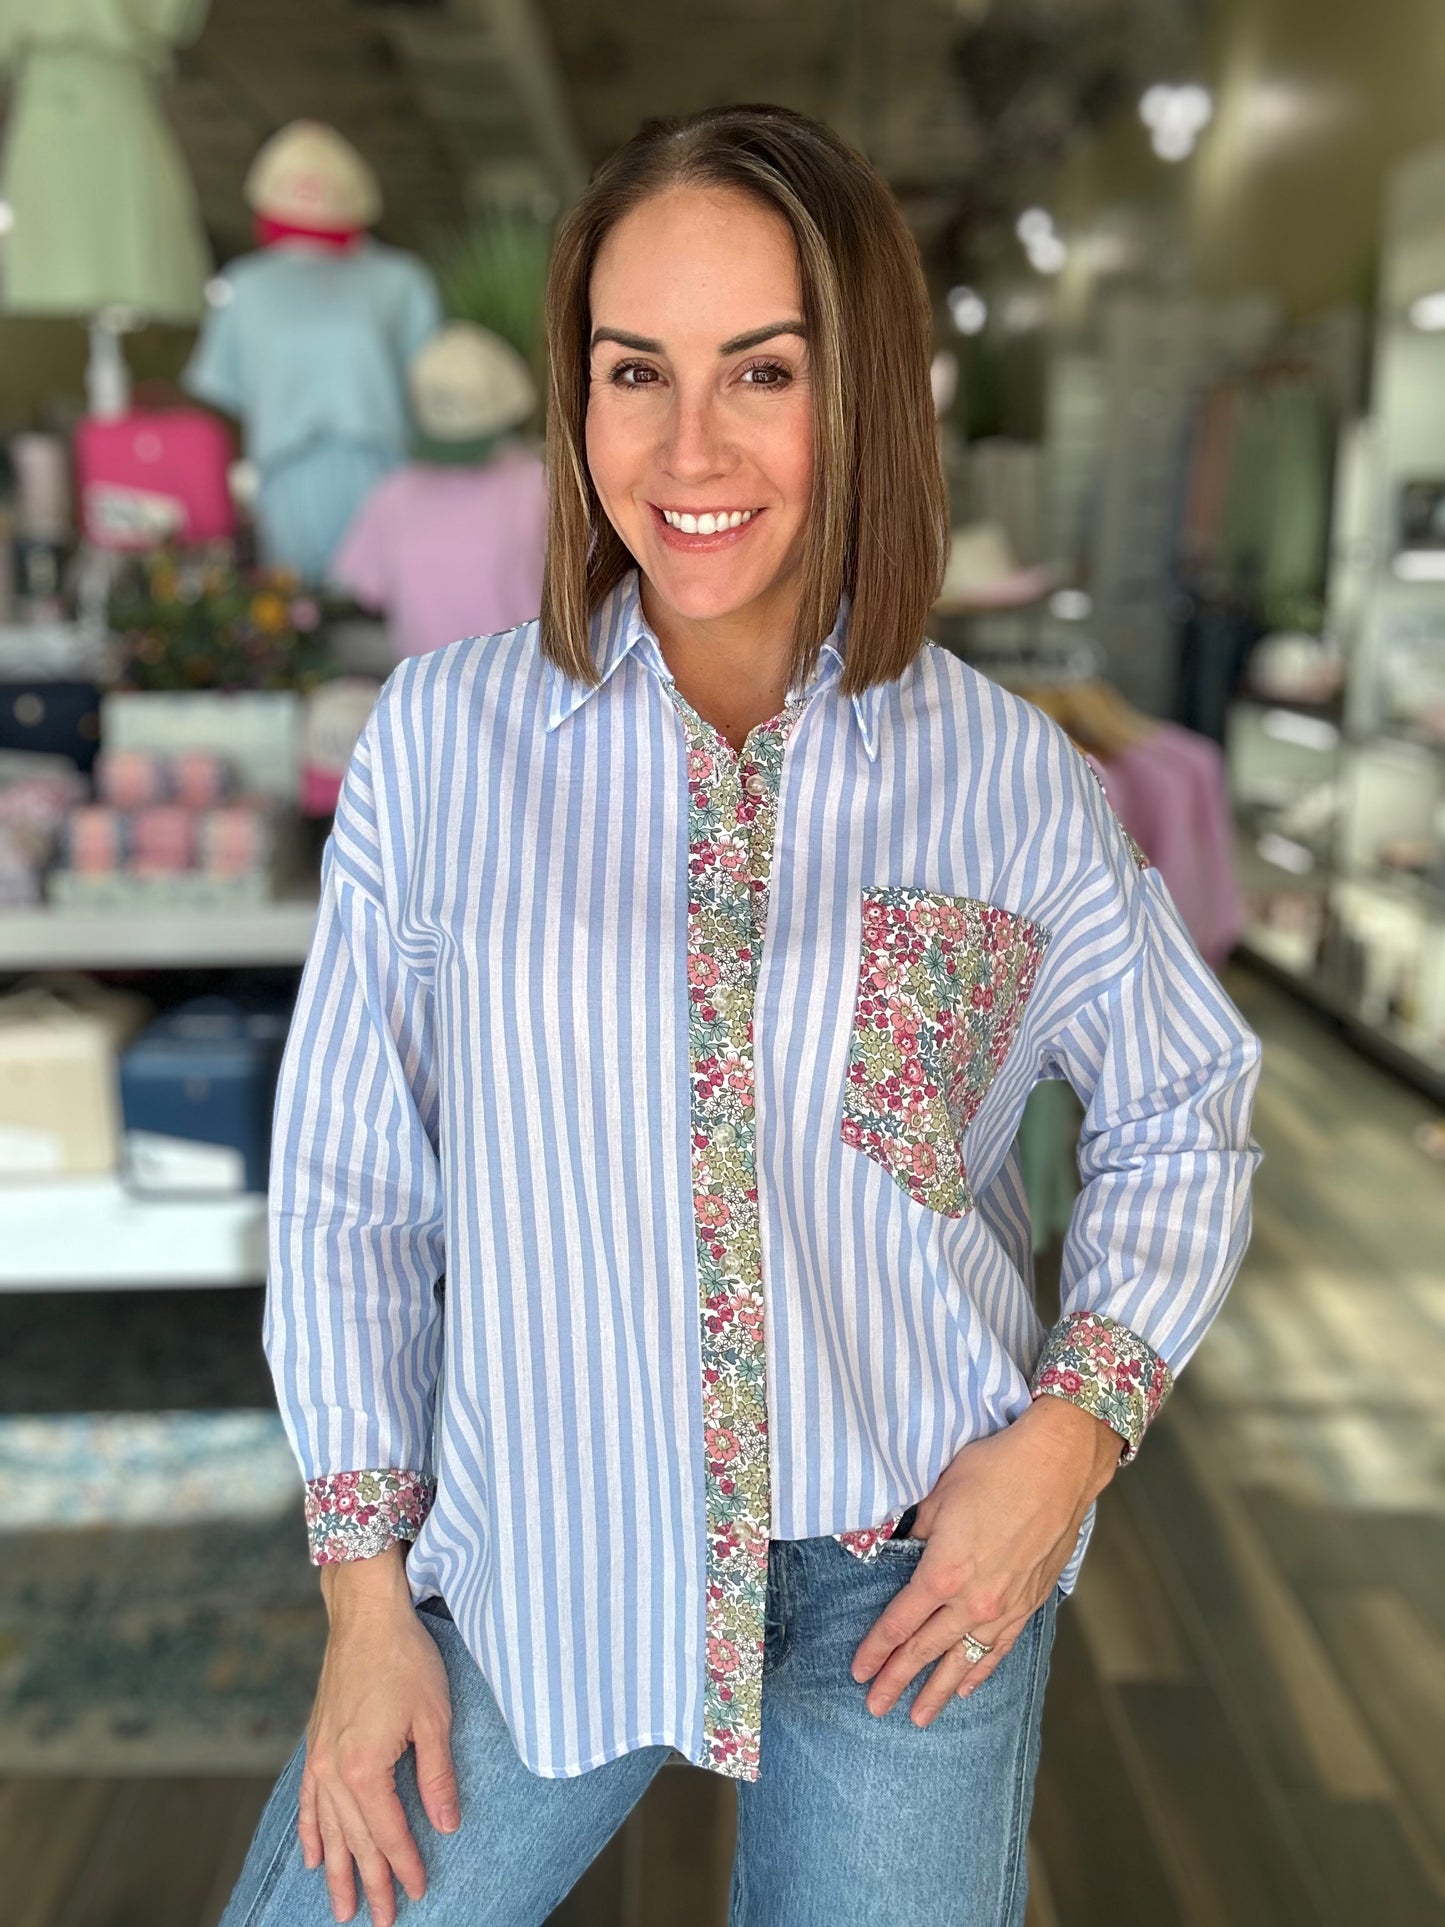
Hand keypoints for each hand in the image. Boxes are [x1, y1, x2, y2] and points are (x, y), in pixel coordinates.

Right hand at [300, 1544, 459, 1925]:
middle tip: (383, 1921)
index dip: (405, 1864)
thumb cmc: (405, 1659)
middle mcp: (334, 1771)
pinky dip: (310, 1831)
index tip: (418, 1891)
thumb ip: (437, 1776)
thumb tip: (446, 1825)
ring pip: (328, 1829)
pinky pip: (308, 1800)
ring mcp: (319, 1758)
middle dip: (370, 1883)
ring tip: (342, 1908)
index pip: (388, 1832)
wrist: (365, 1615)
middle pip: (355, 1840)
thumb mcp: (434, 1717)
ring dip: (336, 1870)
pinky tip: (313, 1856)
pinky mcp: (315, 1743)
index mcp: (364, 1769)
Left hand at [849, 1397, 1122, 1727]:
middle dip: (897, 1681)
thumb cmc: (995, 1469)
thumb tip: (899, 1549)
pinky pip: (999, 1648)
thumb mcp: (939, 1493)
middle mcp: (973, 1600)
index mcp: (942, 1572)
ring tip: (919, 1717)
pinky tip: (967, 1687)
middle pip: (926, 1650)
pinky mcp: (1030, 1603)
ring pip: (964, 1660)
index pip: (900, 1623)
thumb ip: (915, 1531)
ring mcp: (1005, 1606)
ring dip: (939, 1690)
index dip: (877, 1650)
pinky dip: (981, 1670)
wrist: (1058, 1466)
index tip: (858, 1672)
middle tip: (876, 1708)